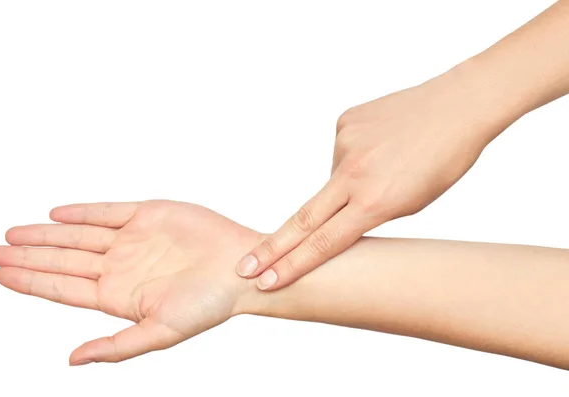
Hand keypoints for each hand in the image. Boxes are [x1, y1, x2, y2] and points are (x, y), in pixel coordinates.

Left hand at [0, 200, 261, 363]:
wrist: (241, 268)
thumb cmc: (209, 304)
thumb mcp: (161, 332)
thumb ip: (117, 346)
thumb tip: (73, 360)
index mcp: (119, 296)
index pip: (64, 288)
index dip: (31, 280)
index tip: (0, 273)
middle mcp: (120, 267)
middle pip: (63, 259)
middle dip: (28, 255)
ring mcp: (132, 240)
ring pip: (78, 235)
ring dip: (45, 233)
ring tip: (13, 232)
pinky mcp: (148, 215)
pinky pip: (107, 212)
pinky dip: (82, 212)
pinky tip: (56, 214)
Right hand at [237, 64, 513, 289]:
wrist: (459, 106)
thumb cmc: (445, 160)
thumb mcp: (412, 203)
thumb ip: (367, 211)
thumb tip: (334, 207)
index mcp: (376, 201)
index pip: (324, 243)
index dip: (292, 266)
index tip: (266, 280)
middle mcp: (354, 174)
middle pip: (303, 219)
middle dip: (272, 248)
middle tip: (244, 266)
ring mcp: (346, 144)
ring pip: (334, 177)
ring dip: (350, 181)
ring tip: (389, 164)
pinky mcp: (345, 121)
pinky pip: (342, 148)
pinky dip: (357, 154)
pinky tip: (383, 143)